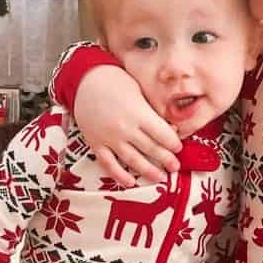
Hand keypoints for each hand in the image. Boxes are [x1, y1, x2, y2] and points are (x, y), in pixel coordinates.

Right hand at [71, 65, 180, 186]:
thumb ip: (152, 109)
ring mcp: (110, 138)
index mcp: (139, 113)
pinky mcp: (97, 144)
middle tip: (175, 166)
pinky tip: (130, 182)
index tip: (178, 148)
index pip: (163, 134)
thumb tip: (169, 126)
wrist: (84, 81)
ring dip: (148, 171)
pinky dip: (119, 175)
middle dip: (166, 159)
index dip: (173, 143)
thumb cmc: (114, 81)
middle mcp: (125, 128)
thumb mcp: (139, 89)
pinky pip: (109, 164)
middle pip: (151, 149)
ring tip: (160, 177)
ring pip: (133, 160)